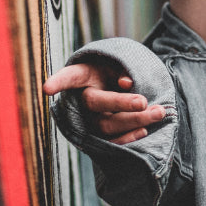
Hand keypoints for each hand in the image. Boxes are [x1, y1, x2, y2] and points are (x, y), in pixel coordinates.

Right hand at [43, 60, 165, 144]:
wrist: (118, 88)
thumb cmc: (115, 71)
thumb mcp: (118, 63)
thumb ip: (122, 69)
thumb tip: (126, 83)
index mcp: (83, 75)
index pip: (69, 76)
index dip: (58, 82)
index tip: (46, 89)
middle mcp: (82, 99)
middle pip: (97, 103)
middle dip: (123, 103)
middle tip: (145, 102)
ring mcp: (89, 120)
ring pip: (107, 125)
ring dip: (135, 120)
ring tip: (159, 113)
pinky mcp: (100, 136)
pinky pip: (110, 142)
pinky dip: (128, 139)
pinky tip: (144, 131)